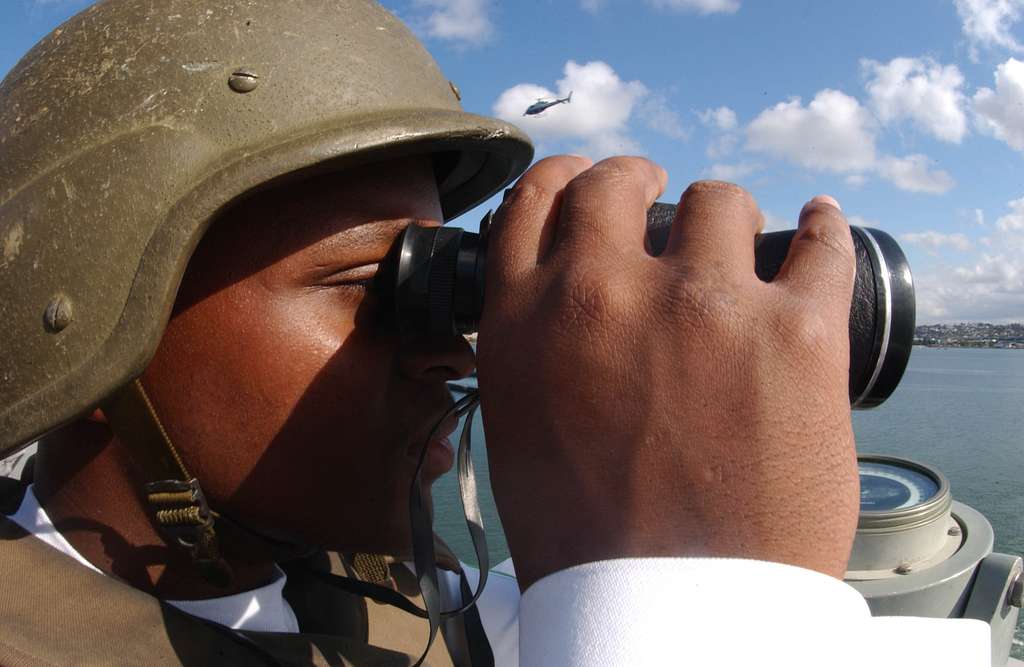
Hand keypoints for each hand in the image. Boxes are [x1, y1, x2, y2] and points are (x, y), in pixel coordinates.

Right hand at [477, 155, 858, 590]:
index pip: (535, 200)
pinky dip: (823, 228)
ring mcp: (701, 305)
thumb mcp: (521, 429)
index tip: (588, 177)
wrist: (669, 610)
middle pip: (619, 182)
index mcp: (528, 319)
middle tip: (664, 199)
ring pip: (719, 201)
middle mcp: (604, 292)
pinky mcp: (794, 332)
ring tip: (741, 247)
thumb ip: (534, 350)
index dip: (564, 176)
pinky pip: (819, 244)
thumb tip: (563, 306)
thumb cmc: (589, 539)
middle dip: (638, 181)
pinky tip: (821, 225)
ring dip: (724, 218)